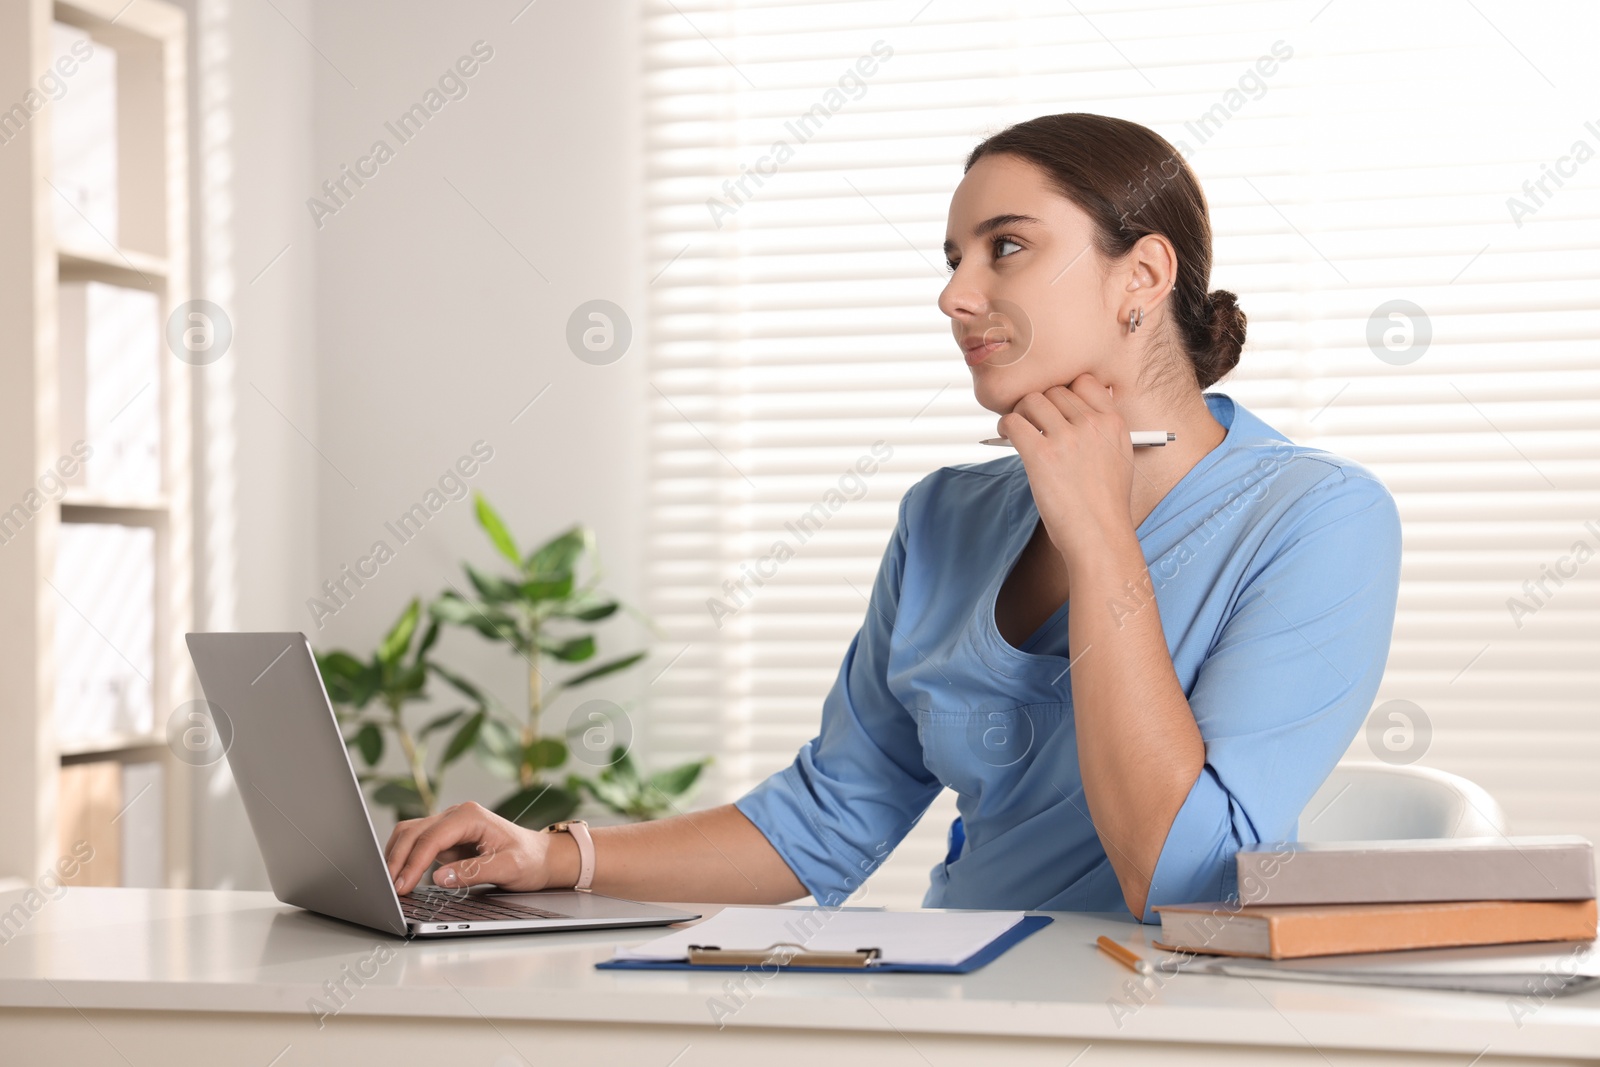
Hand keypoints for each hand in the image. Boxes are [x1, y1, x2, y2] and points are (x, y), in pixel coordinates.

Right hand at [384, 801, 570, 893]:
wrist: (541, 856)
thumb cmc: (529, 859)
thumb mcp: (508, 868)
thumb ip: (473, 872)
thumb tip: (440, 877)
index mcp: (471, 816)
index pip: (432, 837)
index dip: (413, 862)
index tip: (401, 885)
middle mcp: (457, 815)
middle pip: (413, 832)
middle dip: (397, 860)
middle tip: (389, 890)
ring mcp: (449, 825)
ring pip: (410, 834)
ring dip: (396, 857)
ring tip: (389, 885)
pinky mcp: (446, 838)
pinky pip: (417, 844)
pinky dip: (404, 858)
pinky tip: (400, 876)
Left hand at [996, 373, 1135, 562]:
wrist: (1099, 535)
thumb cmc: (1104, 504)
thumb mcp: (1119, 458)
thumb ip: (1105, 431)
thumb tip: (1082, 408)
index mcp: (1113, 423)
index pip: (1084, 380)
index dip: (1065, 390)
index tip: (1056, 405)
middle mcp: (1091, 424)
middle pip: (1054, 390)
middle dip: (1040, 404)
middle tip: (1032, 422)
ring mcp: (1067, 438)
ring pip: (1031, 401)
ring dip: (1020, 412)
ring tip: (1020, 429)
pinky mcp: (1041, 454)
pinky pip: (1013, 422)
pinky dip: (1005, 425)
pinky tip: (1007, 436)